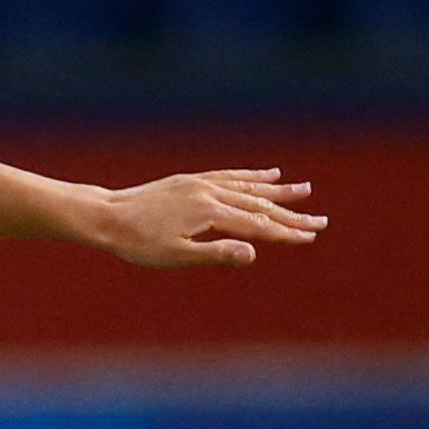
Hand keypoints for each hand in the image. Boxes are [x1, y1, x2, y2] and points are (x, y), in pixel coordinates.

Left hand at [95, 170, 325, 267]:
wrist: (106, 217)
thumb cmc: (137, 243)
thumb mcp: (175, 256)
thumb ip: (215, 253)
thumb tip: (254, 253)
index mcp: (209, 213)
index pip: (257, 225)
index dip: (285, 233)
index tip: (310, 237)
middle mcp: (210, 193)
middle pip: (259, 205)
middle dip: (291, 214)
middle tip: (322, 221)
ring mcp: (201, 184)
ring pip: (248, 186)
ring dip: (278, 190)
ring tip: (304, 189)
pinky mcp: (191, 180)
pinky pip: (230, 175)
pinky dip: (252, 175)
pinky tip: (268, 173)